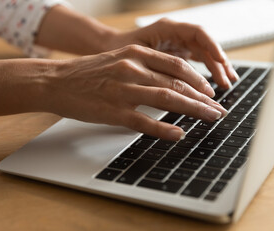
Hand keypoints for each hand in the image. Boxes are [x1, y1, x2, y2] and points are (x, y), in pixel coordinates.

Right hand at [43, 45, 227, 140]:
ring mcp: (123, 90)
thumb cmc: (87, 73)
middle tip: (218, 109)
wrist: (56, 81)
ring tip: (211, 118)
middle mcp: (132, 68)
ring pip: (167, 99)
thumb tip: (170, 81)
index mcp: (135, 53)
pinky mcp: (113, 111)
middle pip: (177, 83)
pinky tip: (178, 134)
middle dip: (203, 98)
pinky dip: (164, 129)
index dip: (198, 79)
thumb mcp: (118, 59)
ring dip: (193, 110)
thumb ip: (143, 66)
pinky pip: (144, 121)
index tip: (211, 91)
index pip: (177, 65)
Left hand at [108, 18, 238, 88]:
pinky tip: (213, 84)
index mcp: (166, 28)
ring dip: (215, 68)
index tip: (222, 63)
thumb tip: (176, 85)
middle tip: (227, 81)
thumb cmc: (116, 50)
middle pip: (204, 45)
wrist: (106, 49)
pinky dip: (205, 72)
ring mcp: (175, 43)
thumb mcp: (136, 57)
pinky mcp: (174, 54)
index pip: (197, 33)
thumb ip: (157, 66)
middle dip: (218, 63)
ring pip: (202, 54)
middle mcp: (174, 33)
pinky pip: (195, 61)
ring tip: (226, 84)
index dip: (213, 48)